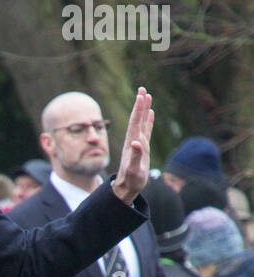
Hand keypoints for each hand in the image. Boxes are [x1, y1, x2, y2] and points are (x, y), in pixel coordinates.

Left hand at [111, 88, 153, 204]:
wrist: (126, 188)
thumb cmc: (131, 181)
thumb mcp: (133, 170)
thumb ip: (135, 156)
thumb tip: (136, 143)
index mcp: (132, 144)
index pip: (135, 122)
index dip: (138, 109)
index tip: (141, 95)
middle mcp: (134, 141)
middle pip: (137, 118)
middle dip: (140, 104)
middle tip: (142, 88)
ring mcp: (138, 143)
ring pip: (141, 122)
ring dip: (144, 109)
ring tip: (147, 96)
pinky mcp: (142, 148)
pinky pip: (146, 130)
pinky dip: (148, 121)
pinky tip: (150, 113)